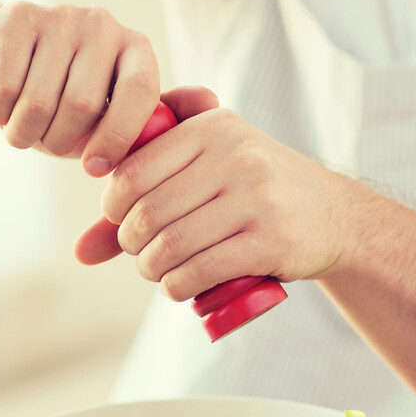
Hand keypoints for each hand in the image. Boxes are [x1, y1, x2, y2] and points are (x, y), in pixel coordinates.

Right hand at [0, 1, 159, 175]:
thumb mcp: (94, 126)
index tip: (94, 168)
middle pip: (83, 103)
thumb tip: (117, 161)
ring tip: (19, 129)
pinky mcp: (14, 18)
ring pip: (39, 102)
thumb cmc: (57, 106)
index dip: (118, 136)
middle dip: (58, 140)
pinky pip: (5, 89)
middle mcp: (101, 24)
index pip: (139, 89)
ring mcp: (58, 16)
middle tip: (46, 144)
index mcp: (134, 48)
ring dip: (23, 133)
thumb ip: (115, 139)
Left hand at [74, 87, 354, 299]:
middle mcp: (235, 155)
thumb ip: (146, 192)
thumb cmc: (257, 192)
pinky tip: (177, 288)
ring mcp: (256, 198)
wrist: (336, 217)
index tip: (120, 222)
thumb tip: (79, 251)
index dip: (112, 207)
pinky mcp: (272, 240)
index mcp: (213, 128)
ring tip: (157, 272)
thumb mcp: (209, 170)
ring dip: (151, 270)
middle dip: (129, 243)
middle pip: (148, 212)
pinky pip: (202, 270)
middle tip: (139, 254)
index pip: (134, 169)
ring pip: (171, 245)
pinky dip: (177, 287)